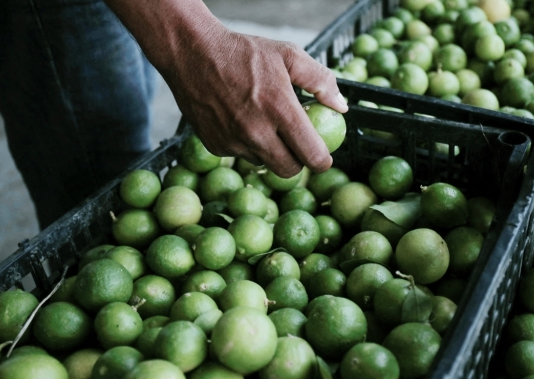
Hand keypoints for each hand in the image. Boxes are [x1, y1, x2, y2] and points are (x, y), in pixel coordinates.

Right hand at [163, 24, 347, 176]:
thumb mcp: (288, 55)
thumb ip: (320, 80)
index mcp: (279, 109)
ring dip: (270, 152)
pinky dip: (246, 145)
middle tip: (297, 146)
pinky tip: (241, 121)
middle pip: (289, 170)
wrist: (192, 54)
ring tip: (264, 124)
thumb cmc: (244, 52)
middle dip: (298, 162)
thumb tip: (341, 107)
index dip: (322, 161)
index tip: (323, 157)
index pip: (311, 155)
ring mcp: (233, 142)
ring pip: (264, 163)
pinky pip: (240, 155)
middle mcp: (256, 131)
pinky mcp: (215, 146)